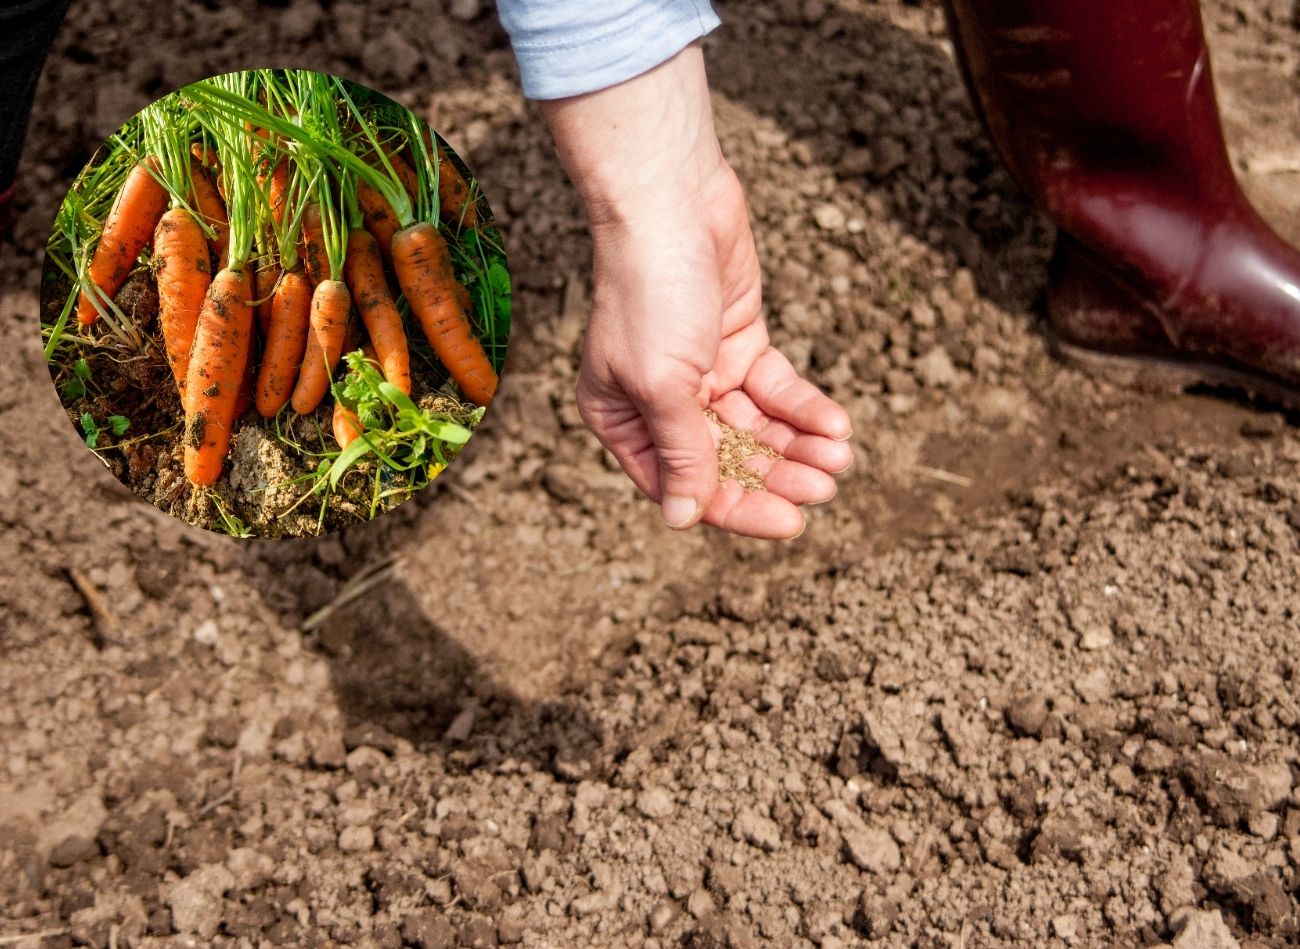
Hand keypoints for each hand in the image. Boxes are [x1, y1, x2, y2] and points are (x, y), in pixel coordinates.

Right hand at [541, 46, 851, 537]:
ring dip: (800, 446)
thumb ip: (681, 452)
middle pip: (727, 462)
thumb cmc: (649, 288)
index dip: (737, 509)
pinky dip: (806, 409)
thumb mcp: (662, 383)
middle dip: (779, 476)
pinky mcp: (740, 344)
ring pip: (759, 430)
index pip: (683, 485)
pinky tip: (837, 425)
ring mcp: (704, 375)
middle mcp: (661, 405)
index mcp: (623, 420)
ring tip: (840, 457)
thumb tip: (684, 519)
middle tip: (825, 487)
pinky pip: (778, 391)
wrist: (672, 199)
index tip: (790, 522)